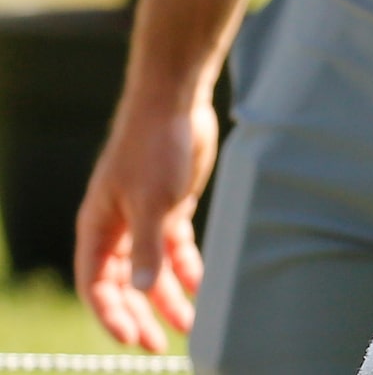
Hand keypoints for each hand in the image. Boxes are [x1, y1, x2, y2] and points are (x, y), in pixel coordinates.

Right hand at [74, 92, 215, 351]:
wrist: (176, 103)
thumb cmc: (153, 147)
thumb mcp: (151, 201)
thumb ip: (146, 247)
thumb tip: (139, 291)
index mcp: (98, 228)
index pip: (96, 284)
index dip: (111, 314)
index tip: (132, 338)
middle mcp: (118, 228)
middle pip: (123, 284)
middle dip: (139, 315)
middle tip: (158, 345)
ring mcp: (145, 218)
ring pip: (151, 270)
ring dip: (167, 297)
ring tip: (189, 325)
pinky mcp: (172, 207)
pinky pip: (175, 249)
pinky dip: (186, 269)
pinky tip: (200, 287)